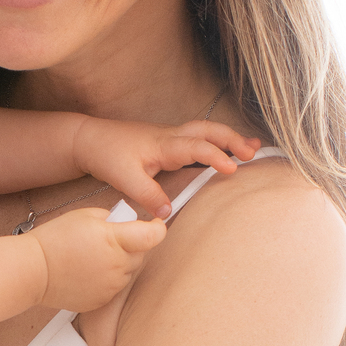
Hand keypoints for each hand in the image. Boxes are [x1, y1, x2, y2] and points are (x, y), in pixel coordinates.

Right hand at [30, 206, 164, 311]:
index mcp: (115, 240)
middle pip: (141, 254)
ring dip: (120, 263)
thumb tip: (125, 225)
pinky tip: (88, 272)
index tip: (156, 224)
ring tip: (93, 257)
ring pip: (128, 272)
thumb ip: (112, 219)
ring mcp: (111, 286)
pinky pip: (114, 287)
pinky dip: (107, 279)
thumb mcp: (85, 215)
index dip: (158, 228)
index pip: (153, 236)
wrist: (34, 271)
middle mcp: (117, 265)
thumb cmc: (54, 240)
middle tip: (109, 240)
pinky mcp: (102, 300)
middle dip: (132, 245)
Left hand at [72, 118, 262, 218]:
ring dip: (230, 137)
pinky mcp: (171, 141)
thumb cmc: (108, 155)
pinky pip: (200, 137)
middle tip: (253, 153)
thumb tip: (168, 214)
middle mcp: (172, 136)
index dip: (215, 156)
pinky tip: (231, 150)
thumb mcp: (125, 179)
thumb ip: (148, 196)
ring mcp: (172, 136)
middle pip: (209, 130)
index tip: (231, 169)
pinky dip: (218, 141)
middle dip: (232, 140)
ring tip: (254, 147)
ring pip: (207, 130)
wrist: (91, 139)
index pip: (195, 146)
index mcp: (163, 143)